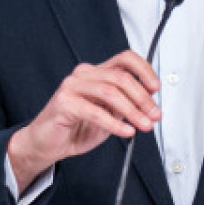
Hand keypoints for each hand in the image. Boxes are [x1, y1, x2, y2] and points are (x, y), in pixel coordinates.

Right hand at [7, 50, 160, 189]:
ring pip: (110, 92)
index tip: (156, 88)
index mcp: (96, 73)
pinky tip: (125, 132)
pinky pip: (95, 111)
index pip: (124, 59)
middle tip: (154, 115)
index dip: (144, 70)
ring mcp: (72, 86)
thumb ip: (125, 106)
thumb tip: (150, 104)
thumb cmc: (75, 128)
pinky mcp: (64, 102)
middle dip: (142, 98)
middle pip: (120, 77)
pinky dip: (114, 123)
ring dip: (132, 111)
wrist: (47, 144)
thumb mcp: (109, 115)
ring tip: (143, 125)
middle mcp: (84, 74)